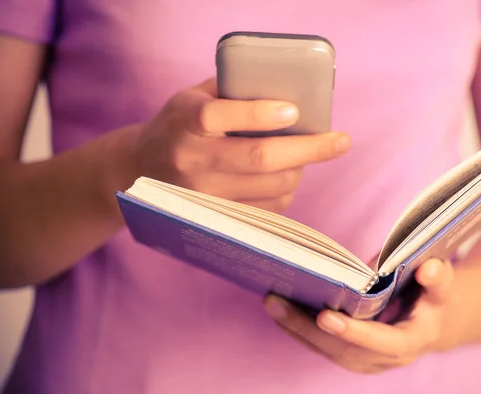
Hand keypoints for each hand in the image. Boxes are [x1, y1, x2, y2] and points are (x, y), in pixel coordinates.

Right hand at [126, 78, 350, 212]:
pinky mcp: (215, 217)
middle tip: (340, 142)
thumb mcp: (192, 98)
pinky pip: (265, 210)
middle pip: (259, 158)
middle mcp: (192, 160)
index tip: (295, 111)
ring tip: (306, 158)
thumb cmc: (177, 126)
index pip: (220, 116)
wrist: (139, 171)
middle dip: (308, 150)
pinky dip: (285, 193)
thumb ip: (231, 91)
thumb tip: (289, 90)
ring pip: (269, 187)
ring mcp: (203, 195)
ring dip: (299, 171)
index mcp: (185, 121)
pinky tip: (286, 178)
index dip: (261, 114)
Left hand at [263, 258, 458, 373]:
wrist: (432, 321)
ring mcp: (368, 360)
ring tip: (272, 303)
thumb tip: (429, 268)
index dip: (355, 332)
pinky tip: (280, 311)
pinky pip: (324, 346)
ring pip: (329, 351)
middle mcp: (387, 357)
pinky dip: (300, 330)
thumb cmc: (434, 296)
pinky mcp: (353, 354)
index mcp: (412, 340)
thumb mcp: (443, 284)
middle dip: (308, 328)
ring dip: (296, 329)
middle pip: (344, 350)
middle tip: (277, 302)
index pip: (383, 342)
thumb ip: (438, 278)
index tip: (326, 316)